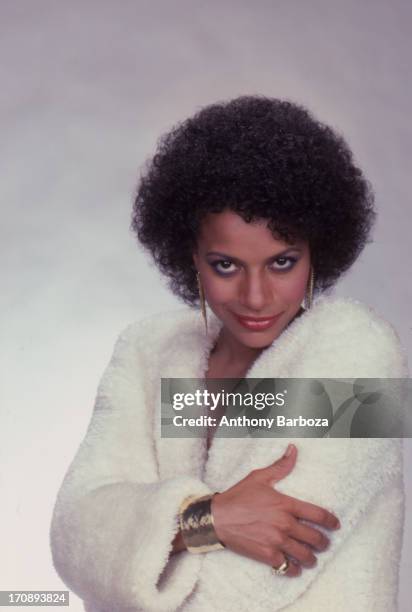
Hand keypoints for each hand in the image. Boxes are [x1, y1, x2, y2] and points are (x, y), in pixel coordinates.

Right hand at [211, 444, 339, 576]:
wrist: (217, 518)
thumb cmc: (238, 496)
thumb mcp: (259, 477)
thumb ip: (280, 466)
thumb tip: (294, 450)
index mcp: (285, 504)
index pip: (318, 515)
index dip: (331, 522)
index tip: (335, 525)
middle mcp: (284, 524)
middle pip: (315, 538)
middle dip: (323, 542)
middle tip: (323, 543)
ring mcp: (276, 541)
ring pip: (305, 556)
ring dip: (312, 558)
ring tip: (311, 557)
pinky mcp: (267, 555)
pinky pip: (288, 568)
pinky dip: (294, 569)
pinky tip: (294, 566)